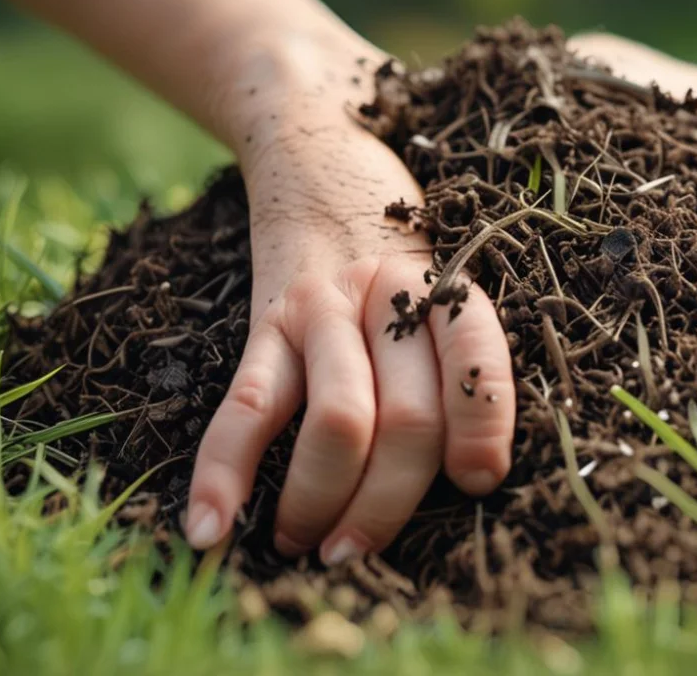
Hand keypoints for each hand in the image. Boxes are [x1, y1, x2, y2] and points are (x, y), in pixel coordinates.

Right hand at [183, 47, 514, 561]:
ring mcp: (322, 308)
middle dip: (390, 502)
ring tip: (310, 549)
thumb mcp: (444, 276)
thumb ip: (452, 355)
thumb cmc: (397, 237)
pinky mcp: (266, 317)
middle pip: (406, 416)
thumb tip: (459, 473)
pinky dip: (224, 472)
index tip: (479, 483)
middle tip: (362, 551)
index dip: (486, 426)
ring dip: (322, 501)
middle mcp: (389, 298)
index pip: (480, 357)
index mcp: (449, 289)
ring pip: (336, 421)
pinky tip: (210, 530)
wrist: (314, 145)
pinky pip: (247, 405)